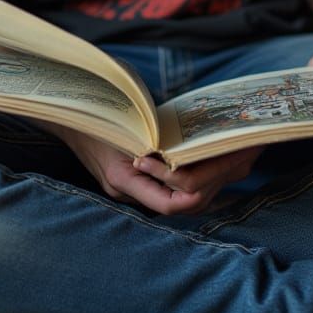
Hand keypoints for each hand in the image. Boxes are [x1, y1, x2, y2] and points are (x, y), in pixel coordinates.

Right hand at [61, 127, 260, 215]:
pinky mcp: (140, 178)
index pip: (172, 202)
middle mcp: (131, 190)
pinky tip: (220, 154)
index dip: (201, 185)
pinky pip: (178, 185)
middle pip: (187, 200)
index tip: (224, 159)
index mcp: (123, 178)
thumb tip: (185, 138)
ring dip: (217, 176)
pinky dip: (201, 172)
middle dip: (221, 176)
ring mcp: (136, 187)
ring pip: (187, 197)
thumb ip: (147, 132)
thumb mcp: (119, 116)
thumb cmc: (92, 109)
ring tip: (243, 151)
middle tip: (248, 150)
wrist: (65, 115)